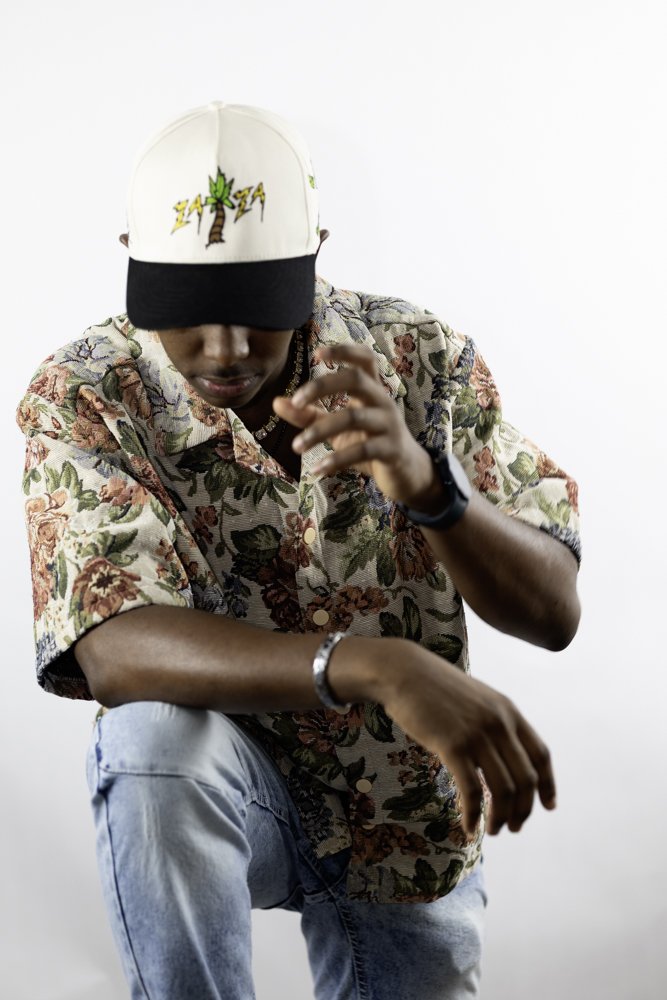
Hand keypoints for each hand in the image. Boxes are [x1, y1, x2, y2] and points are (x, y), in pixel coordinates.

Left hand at [272, 344, 436, 507]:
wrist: (405, 475)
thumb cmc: (369, 444)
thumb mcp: (336, 429)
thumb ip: (309, 415)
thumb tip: (277, 402)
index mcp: (372, 390)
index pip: (365, 359)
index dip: (344, 350)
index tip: (317, 354)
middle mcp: (383, 401)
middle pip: (355, 379)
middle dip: (322, 386)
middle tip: (296, 401)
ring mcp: (389, 425)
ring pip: (353, 417)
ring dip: (319, 432)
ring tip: (297, 447)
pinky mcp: (391, 450)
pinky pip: (362, 451)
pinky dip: (336, 460)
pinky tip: (317, 470)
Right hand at [374, 639, 556, 835]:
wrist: (403, 672)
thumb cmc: (435, 687)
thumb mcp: (476, 699)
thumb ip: (493, 722)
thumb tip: (500, 756)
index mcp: (509, 711)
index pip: (541, 755)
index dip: (548, 785)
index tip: (548, 807)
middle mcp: (500, 724)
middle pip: (526, 779)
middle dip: (523, 810)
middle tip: (513, 827)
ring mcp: (477, 735)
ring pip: (503, 790)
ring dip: (500, 818)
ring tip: (492, 830)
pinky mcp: (453, 746)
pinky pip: (472, 791)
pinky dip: (474, 816)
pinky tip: (468, 828)